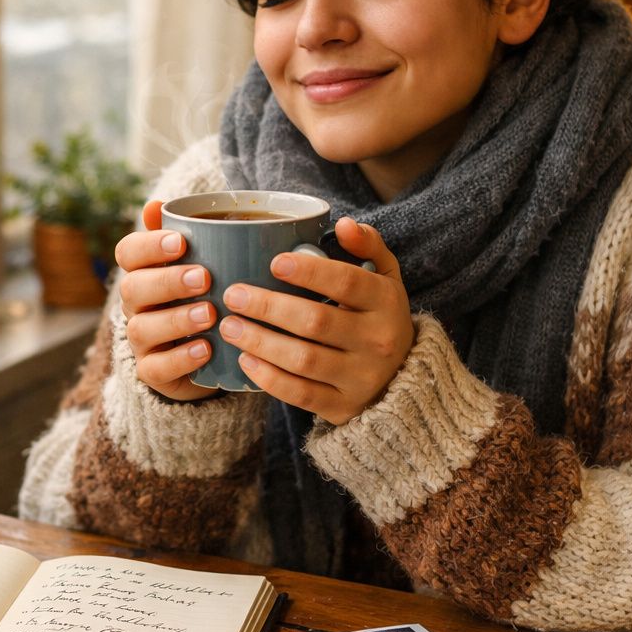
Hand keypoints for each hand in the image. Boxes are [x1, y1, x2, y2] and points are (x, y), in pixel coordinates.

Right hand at [114, 200, 221, 402]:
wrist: (217, 354)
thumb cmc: (208, 296)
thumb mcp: (203, 263)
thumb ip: (188, 234)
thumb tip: (154, 205)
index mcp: (144, 272)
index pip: (128, 253)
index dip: (148, 246)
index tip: (180, 242)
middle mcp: (137, 305)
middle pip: (133, 289)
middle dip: (167, 281)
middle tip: (204, 277)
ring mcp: (143, 341)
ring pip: (143, 328)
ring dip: (176, 319)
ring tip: (209, 313)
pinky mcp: (155, 373)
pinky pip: (157, 369)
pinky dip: (180, 359)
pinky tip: (206, 349)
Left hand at [216, 217, 412, 424]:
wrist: (401, 380)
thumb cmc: (379, 317)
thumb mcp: (385, 278)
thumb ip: (368, 246)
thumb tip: (344, 224)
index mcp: (386, 302)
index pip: (348, 283)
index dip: (309, 273)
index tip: (273, 263)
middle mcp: (378, 341)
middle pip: (316, 321)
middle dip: (268, 307)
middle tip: (233, 295)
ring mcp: (361, 378)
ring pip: (303, 359)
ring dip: (260, 341)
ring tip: (229, 326)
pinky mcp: (343, 407)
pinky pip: (300, 394)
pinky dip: (269, 377)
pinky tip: (245, 359)